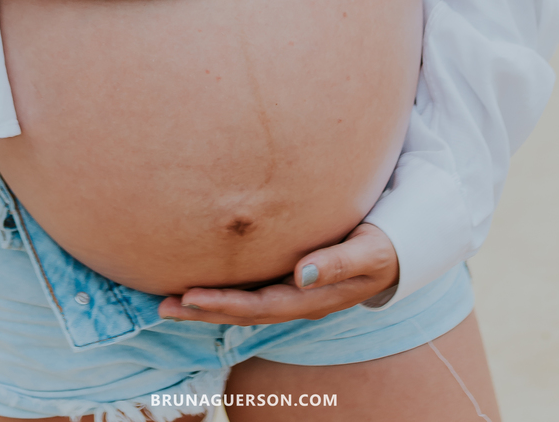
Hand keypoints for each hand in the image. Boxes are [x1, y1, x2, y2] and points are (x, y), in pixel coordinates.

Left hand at [156, 223, 398, 323]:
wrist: (396, 250)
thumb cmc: (382, 246)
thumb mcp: (368, 252)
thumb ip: (337, 262)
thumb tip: (301, 273)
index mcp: (312, 298)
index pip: (260, 306)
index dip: (224, 304)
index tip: (190, 297)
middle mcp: (296, 300)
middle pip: (243, 311)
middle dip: (203, 310)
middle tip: (163, 305)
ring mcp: (292, 292)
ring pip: (243, 303)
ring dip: (207, 304)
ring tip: (169, 301)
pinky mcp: (289, 277)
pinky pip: (251, 288)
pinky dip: (224, 288)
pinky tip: (202, 283)